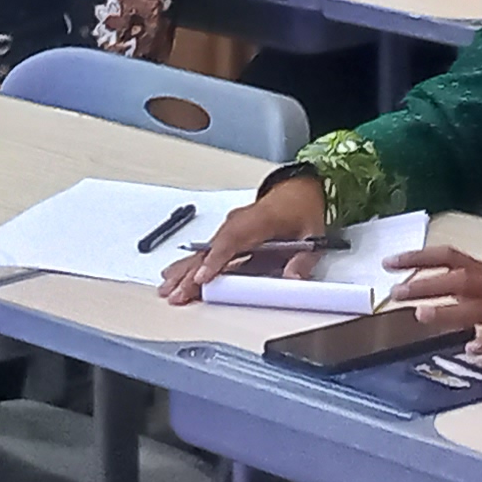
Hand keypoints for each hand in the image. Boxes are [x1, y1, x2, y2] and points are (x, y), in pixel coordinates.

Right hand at [161, 171, 329, 302]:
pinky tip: (174, 276)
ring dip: (185, 269)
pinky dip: (190, 263)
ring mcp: (232, 226)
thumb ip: (303, 259)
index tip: (202, 278)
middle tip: (176, 293)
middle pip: (211, 248)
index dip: (216, 259)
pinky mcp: (229, 234)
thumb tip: (292, 277)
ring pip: (204, 249)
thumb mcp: (313, 234)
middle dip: (192, 272)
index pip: (233, 239)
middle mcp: (240, 221)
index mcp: (260, 219)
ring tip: (167, 288)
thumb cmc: (302, 209)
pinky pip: (207, 249)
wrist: (298, 189)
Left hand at [376, 244, 481, 342]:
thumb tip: (435, 299)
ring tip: (422, 315)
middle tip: (396, 292)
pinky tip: (472, 348)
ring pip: (480, 305)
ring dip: (450, 310)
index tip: (390, 263)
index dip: (420, 257)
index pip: (452, 257)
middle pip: (461, 278)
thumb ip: (474, 293)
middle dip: (427, 283)